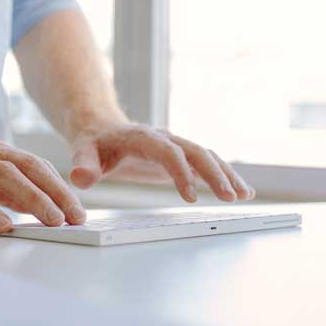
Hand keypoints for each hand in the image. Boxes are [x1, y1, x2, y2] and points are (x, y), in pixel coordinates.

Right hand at [0, 134, 86, 232]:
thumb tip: (26, 202)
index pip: (31, 164)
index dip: (58, 185)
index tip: (77, 208)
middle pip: (25, 166)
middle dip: (55, 191)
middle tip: (75, 216)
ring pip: (1, 176)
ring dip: (31, 198)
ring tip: (51, 220)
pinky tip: (2, 225)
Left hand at [68, 123, 253, 202]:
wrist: (100, 128)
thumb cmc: (93, 143)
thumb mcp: (82, 152)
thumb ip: (83, 165)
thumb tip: (80, 178)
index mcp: (142, 137)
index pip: (167, 152)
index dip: (181, 173)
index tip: (191, 197)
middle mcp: (164, 138)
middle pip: (196, 152)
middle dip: (215, 174)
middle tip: (230, 198)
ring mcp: (176, 146)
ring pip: (207, 156)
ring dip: (227, 175)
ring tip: (245, 196)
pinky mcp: (181, 156)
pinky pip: (207, 164)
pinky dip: (224, 176)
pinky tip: (242, 192)